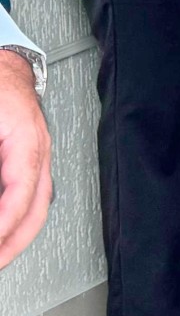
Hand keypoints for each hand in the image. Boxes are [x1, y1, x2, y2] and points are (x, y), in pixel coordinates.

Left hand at [0, 55, 52, 269]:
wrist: (4, 62)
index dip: (5, 225)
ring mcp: (38, 154)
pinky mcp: (28, 156)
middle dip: (15, 242)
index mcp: (26, 140)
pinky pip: (30, 194)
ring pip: (38, 204)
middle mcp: (39, 150)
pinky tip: (3, 226)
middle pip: (38, 208)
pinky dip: (17, 217)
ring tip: (0, 253)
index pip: (22, 194)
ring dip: (17, 234)